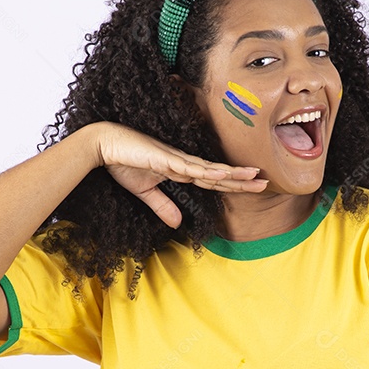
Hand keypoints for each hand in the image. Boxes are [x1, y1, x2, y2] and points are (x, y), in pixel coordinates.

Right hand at [91, 121, 267, 228]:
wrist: (103, 145)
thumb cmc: (123, 162)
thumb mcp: (145, 191)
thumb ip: (162, 206)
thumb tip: (178, 222)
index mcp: (181, 170)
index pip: (213, 181)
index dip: (233, 185)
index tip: (253, 186)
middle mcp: (183, 163)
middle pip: (218, 175)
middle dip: (242, 180)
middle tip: (266, 182)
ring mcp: (176, 159)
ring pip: (210, 169)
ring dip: (232, 174)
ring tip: (254, 176)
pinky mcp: (165, 158)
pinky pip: (189, 167)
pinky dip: (207, 171)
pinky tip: (222, 174)